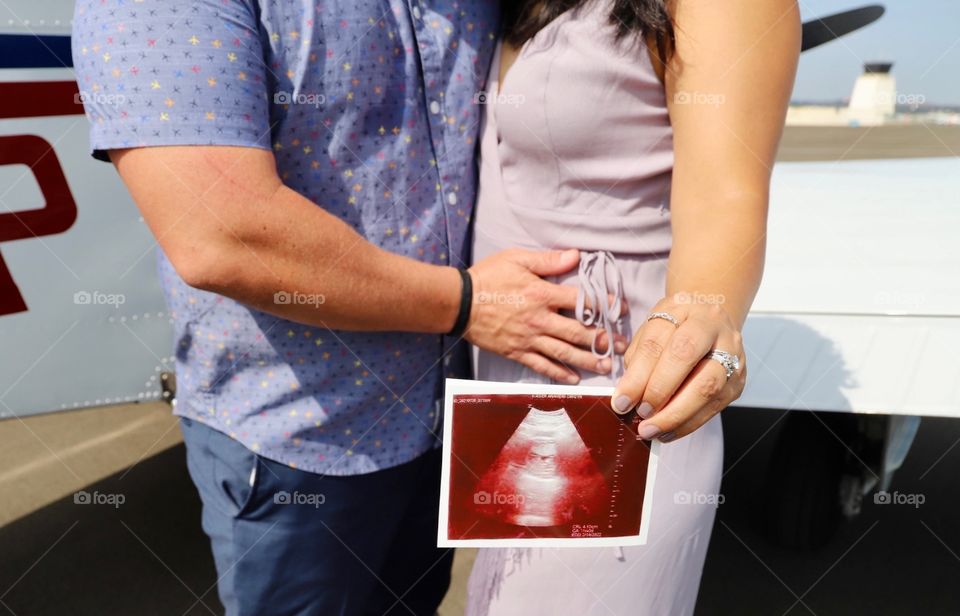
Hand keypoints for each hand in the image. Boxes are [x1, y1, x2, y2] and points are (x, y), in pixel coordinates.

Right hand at [466, 248, 626, 383]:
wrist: (458, 302)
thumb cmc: (488, 277)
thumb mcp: (517, 259)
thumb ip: (548, 260)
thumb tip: (577, 255)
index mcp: (541, 294)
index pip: (581, 301)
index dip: (604, 305)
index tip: (619, 309)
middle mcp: (539, 319)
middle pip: (578, 333)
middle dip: (602, 340)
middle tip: (621, 346)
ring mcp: (528, 339)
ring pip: (564, 353)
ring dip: (588, 361)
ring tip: (606, 366)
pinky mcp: (516, 352)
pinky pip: (541, 366)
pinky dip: (558, 374)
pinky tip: (574, 379)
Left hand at [611, 293, 746, 441]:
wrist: (709, 322)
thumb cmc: (673, 329)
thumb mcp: (650, 333)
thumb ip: (638, 361)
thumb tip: (626, 399)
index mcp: (683, 308)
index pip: (658, 341)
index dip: (637, 375)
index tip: (621, 401)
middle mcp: (713, 326)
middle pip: (686, 357)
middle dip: (659, 391)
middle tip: (640, 414)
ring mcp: (731, 352)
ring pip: (707, 386)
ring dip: (675, 415)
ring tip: (651, 430)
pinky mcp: (738, 379)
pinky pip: (714, 406)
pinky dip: (688, 424)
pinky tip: (668, 432)